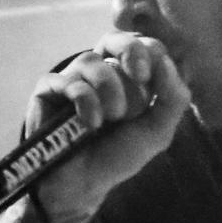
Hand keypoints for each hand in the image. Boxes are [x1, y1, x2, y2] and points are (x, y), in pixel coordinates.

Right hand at [28, 33, 191, 218]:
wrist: (83, 184)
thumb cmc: (117, 157)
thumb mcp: (158, 131)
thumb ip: (173, 98)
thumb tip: (166, 61)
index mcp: (126, 78)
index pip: (141, 46)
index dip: (149, 54)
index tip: (151, 80)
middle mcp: (98, 73)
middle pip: (114, 38)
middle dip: (131, 52)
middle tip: (139, 76)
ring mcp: (72, 79)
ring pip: (92, 62)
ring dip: (110, 91)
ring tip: (109, 120)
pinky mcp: (48, 90)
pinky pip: (69, 81)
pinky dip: (85, 101)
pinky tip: (90, 124)